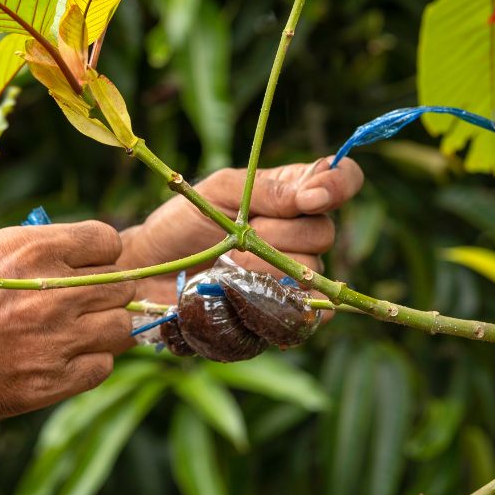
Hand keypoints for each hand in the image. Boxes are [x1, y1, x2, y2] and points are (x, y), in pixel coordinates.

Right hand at [0, 221, 134, 425]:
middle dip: (105, 291)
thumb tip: (80, 252)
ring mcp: (53, 340)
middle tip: (79, 301)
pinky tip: (61, 358)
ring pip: (120, 327)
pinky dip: (89, 362)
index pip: (108, 241)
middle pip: (121, 286)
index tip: (86, 264)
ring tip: (71, 330)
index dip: (99, 253)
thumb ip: (35, 246)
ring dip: (101, 327)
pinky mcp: (47, 383)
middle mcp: (52, 292)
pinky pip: (101, 367)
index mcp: (34, 249)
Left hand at [119, 158, 363, 302]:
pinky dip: (282, 305)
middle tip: (238, 237)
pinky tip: (253, 298)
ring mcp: (297, 275)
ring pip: (310, 273)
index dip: (338, 186)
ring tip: (227, 268)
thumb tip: (312, 195)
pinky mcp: (286, 313)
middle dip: (277, 235)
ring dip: (265, 269)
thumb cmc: (183, 222)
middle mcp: (303, 234)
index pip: (343, 180)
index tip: (309, 198)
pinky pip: (309, 314)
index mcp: (292, 193)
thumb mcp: (219, 192)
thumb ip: (266, 190)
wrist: (151, 272)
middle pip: (323, 233)